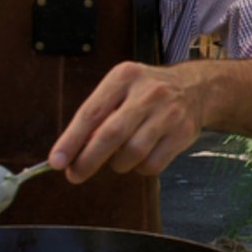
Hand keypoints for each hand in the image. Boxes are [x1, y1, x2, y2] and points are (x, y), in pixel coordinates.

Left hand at [48, 61, 203, 183]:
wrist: (195, 88)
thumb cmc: (146, 92)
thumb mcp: (120, 89)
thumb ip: (98, 115)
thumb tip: (73, 152)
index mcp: (124, 77)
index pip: (92, 113)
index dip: (71, 140)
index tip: (57, 161)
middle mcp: (148, 93)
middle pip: (111, 135)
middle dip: (88, 160)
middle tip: (75, 175)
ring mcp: (168, 113)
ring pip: (132, 153)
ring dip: (118, 163)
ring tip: (119, 156)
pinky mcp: (183, 132)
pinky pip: (152, 164)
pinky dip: (140, 167)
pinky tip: (141, 157)